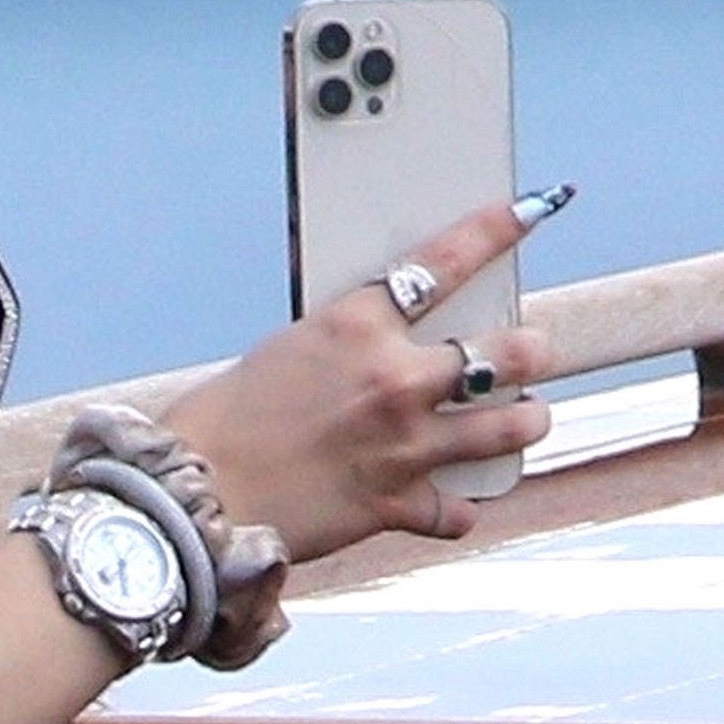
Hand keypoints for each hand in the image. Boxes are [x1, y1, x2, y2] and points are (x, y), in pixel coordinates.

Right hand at [160, 197, 554, 561]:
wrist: (191, 496)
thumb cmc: (216, 424)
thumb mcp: (280, 356)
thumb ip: (343, 349)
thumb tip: (381, 356)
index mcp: (354, 329)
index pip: (444, 262)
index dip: (496, 230)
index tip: (532, 212)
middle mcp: (392, 381)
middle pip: (506, 352)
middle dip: (532, 350)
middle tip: (532, 351)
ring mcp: (402, 445)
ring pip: (510, 427)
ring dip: (526, 421)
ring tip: (525, 419)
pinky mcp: (394, 505)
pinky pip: (457, 510)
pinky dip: (457, 509)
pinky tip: (454, 503)